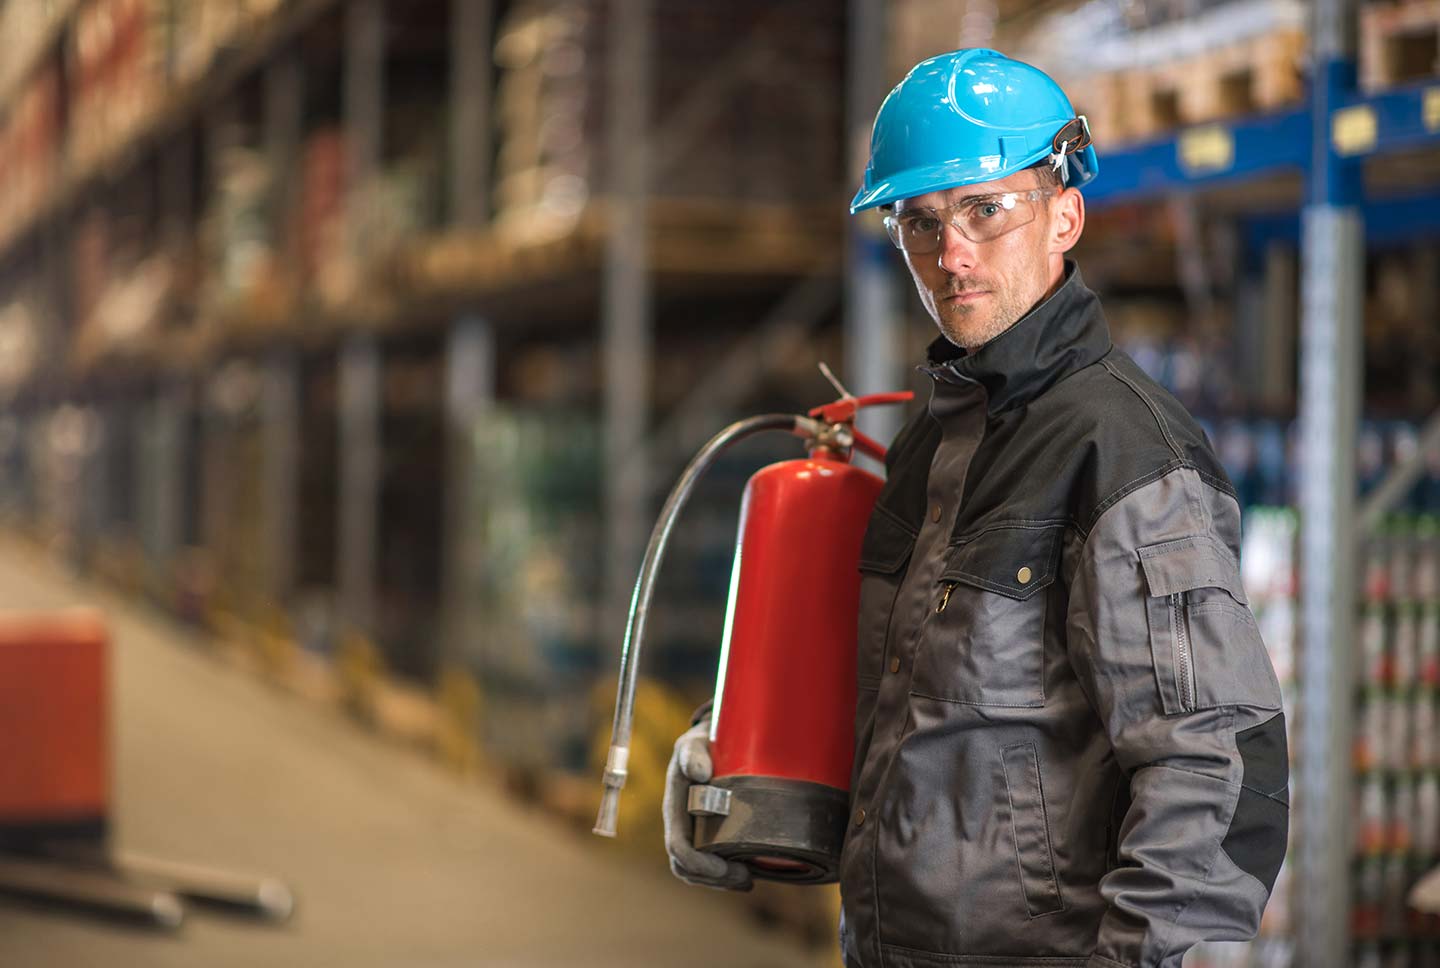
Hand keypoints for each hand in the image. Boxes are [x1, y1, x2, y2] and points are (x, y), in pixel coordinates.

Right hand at [662, 716, 752, 890]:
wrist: (709, 742)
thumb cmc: (701, 744)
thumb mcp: (694, 744)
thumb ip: (693, 755)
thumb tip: (700, 772)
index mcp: (674, 809)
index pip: (678, 847)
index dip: (698, 863)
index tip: (724, 867)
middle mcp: (681, 825)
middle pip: (687, 868)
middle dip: (715, 879)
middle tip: (747, 878)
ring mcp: (694, 832)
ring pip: (698, 872)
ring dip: (722, 882)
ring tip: (750, 879)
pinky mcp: (709, 834)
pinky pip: (712, 863)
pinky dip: (727, 875)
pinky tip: (750, 872)